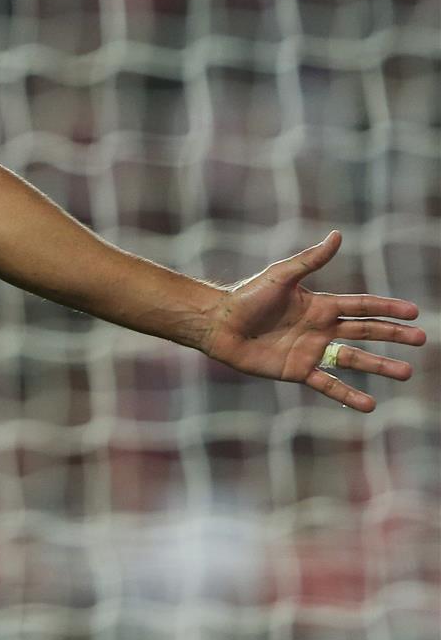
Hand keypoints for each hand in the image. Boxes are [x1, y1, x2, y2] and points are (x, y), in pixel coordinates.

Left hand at [202, 231, 425, 411]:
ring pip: (353, 359)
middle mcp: (320, 328)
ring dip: (380, 366)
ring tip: (406, 373)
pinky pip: (328, 384)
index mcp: (320, 305)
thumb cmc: (246, 297)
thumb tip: (338, 235)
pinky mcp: (298, 370)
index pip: (362, 306)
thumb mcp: (281, 276)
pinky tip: (370, 405)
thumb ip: (310, 260)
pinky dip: (348, 395)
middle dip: (393, 335)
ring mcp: (311, 350)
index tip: (414, 312)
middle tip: (422, 340)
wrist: (218, 324)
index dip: (388, 308)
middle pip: (365, 331)